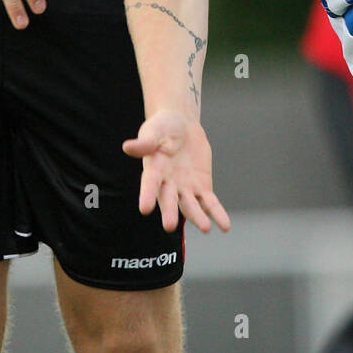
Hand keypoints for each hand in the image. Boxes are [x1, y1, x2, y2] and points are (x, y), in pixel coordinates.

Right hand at [123, 109, 230, 234]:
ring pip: (191, 206)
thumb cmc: (162, 127)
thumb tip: (127, 146)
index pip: (149, 185)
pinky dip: (217, 214)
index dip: (147, 195)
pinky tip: (225, 226)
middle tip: (169, 226)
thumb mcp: (153, 130)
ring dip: (198, 217)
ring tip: (206, 227)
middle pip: (169, 200)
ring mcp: (185, 189)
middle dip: (170, 212)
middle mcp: (167, 185)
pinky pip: (209, 203)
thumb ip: (145, 142)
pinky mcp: (201, 187)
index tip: (145, 209)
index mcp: (153, 171)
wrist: (181, 125)